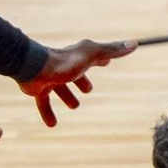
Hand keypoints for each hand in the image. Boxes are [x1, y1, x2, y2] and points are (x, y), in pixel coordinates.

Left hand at [19, 37, 135, 128]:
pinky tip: (52, 125)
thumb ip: (112, 50)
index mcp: (78, 57)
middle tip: (87, 90)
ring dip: (67, 96)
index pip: (92, 57)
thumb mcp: (92, 55)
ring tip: (74, 106)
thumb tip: (135, 43)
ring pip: (60, 88)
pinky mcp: (38, 89)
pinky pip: (44, 102)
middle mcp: (64, 67)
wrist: (33, 67)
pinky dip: (48, 113)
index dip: (100, 60)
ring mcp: (50, 78)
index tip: (106, 61)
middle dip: (81, 81)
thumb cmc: (64, 62)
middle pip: (75, 74)